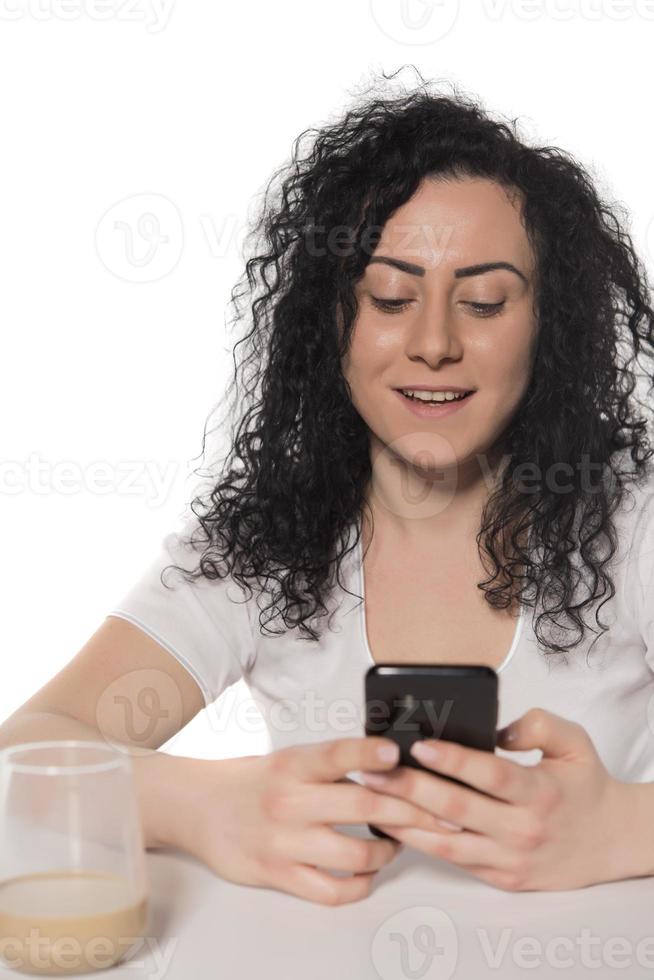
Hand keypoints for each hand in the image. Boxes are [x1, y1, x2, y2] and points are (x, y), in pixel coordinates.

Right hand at [186, 736, 446, 905]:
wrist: (199, 807)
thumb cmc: (256, 781)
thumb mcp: (290, 759)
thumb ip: (332, 764)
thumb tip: (390, 763)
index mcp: (294, 765)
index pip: (336, 755)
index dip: (368, 753)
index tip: (396, 752)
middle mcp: (289, 801)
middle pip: (362, 807)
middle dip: (409, 811)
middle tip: (438, 813)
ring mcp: (283, 842)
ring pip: (354, 854)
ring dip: (387, 851)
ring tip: (397, 844)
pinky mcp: (277, 874)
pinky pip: (331, 890)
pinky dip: (360, 884)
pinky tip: (368, 873)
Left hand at [360, 707, 636, 891]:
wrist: (609, 841)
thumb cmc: (584, 785)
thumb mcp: (575, 743)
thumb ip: (539, 725)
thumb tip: (499, 729)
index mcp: (539, 793)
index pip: (490, 775)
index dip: (453, 760)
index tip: (420, 745)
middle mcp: (521, 830)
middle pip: (456, 809)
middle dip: (409, 787)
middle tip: (372, 768)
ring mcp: (507, 859)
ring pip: (445, 841)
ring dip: (402, 818)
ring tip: (368, 795)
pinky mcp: (498, 877)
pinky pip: (451, 858)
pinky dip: (419, 840)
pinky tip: (392, 820)